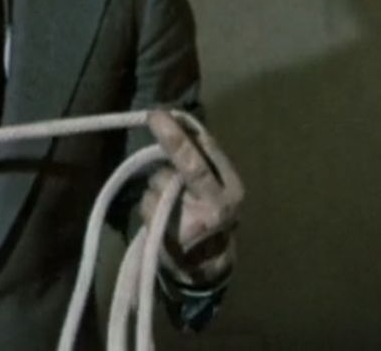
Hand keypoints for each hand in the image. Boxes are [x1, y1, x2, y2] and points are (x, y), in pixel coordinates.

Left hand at [141, 110, 242, 288]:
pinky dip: (148, 206)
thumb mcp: (215, 190)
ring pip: (160, 183)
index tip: (164, 112)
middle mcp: (217, 204)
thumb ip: (202, 162)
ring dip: (155, 188)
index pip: (209, 151)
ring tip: (168, 205)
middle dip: (173, 139)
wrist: (207, 267)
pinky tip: (160, 219)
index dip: (186, 131)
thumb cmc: (208, 217)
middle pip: (192, 166)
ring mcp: (195, 221)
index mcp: (231, 187)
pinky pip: (148, 204)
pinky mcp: (172, 236)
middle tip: (156, 116)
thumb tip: (178, 122)